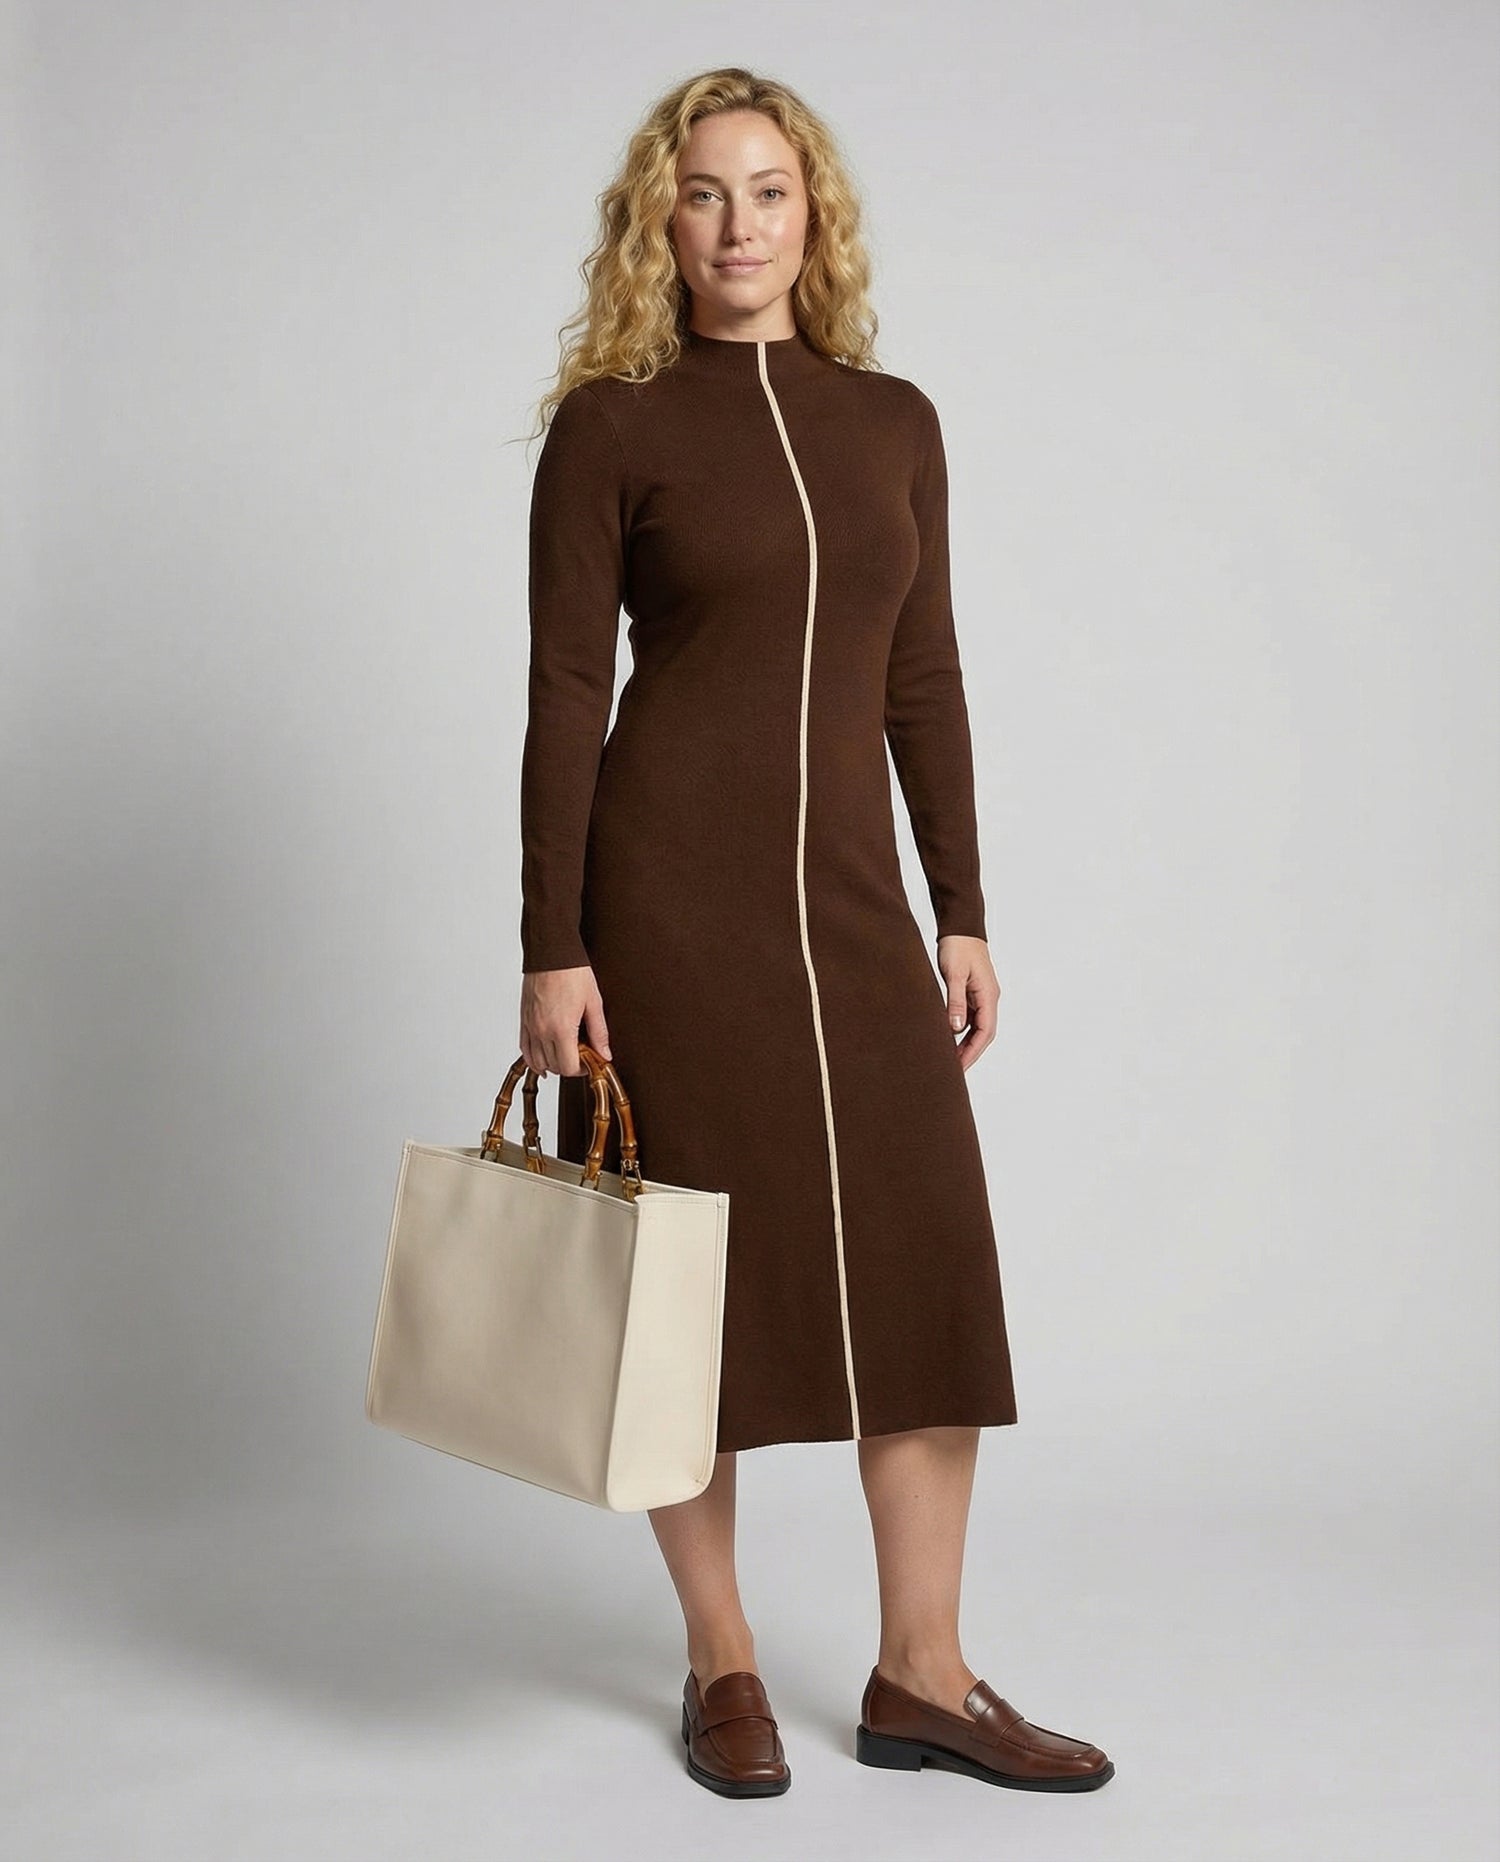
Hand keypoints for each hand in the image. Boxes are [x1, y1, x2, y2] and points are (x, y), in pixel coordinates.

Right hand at [519, 965, 611, 1077]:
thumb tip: (605, 1054)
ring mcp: (530, 1026)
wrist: (551, 953)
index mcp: (561, 1029)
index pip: (568, 1067)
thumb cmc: (572, 972)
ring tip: (565, 1054)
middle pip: (554, 1066)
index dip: (581, 1069)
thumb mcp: (593, 1003)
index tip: (589, 1061)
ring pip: (537, 1062)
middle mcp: (542, 1031)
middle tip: (581, 1055)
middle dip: (569, 1065)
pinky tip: (544, 1058)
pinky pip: (524, 1049)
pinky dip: (533, 1058)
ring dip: (552, 1064)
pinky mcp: (523, 1020)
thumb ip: (599, 1033)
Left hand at [936, 935, 998, 1071]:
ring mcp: (981, 995)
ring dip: (965, 1043)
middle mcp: (988, 998)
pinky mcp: (972, 992)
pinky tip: (947, 1037)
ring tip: (949, 1059)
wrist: (960, 926)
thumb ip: (955, 1001)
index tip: (960, 1068)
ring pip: (976, 1027)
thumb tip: (956, 1028)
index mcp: (988, 995)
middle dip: (970, 1053)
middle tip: (954, 1071)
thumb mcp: (954, 974)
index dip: (973, 1052)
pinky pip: (969, 1017)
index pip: (985, 1032)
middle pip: (983, 1034)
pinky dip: (960, 1030)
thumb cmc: (957, 946)